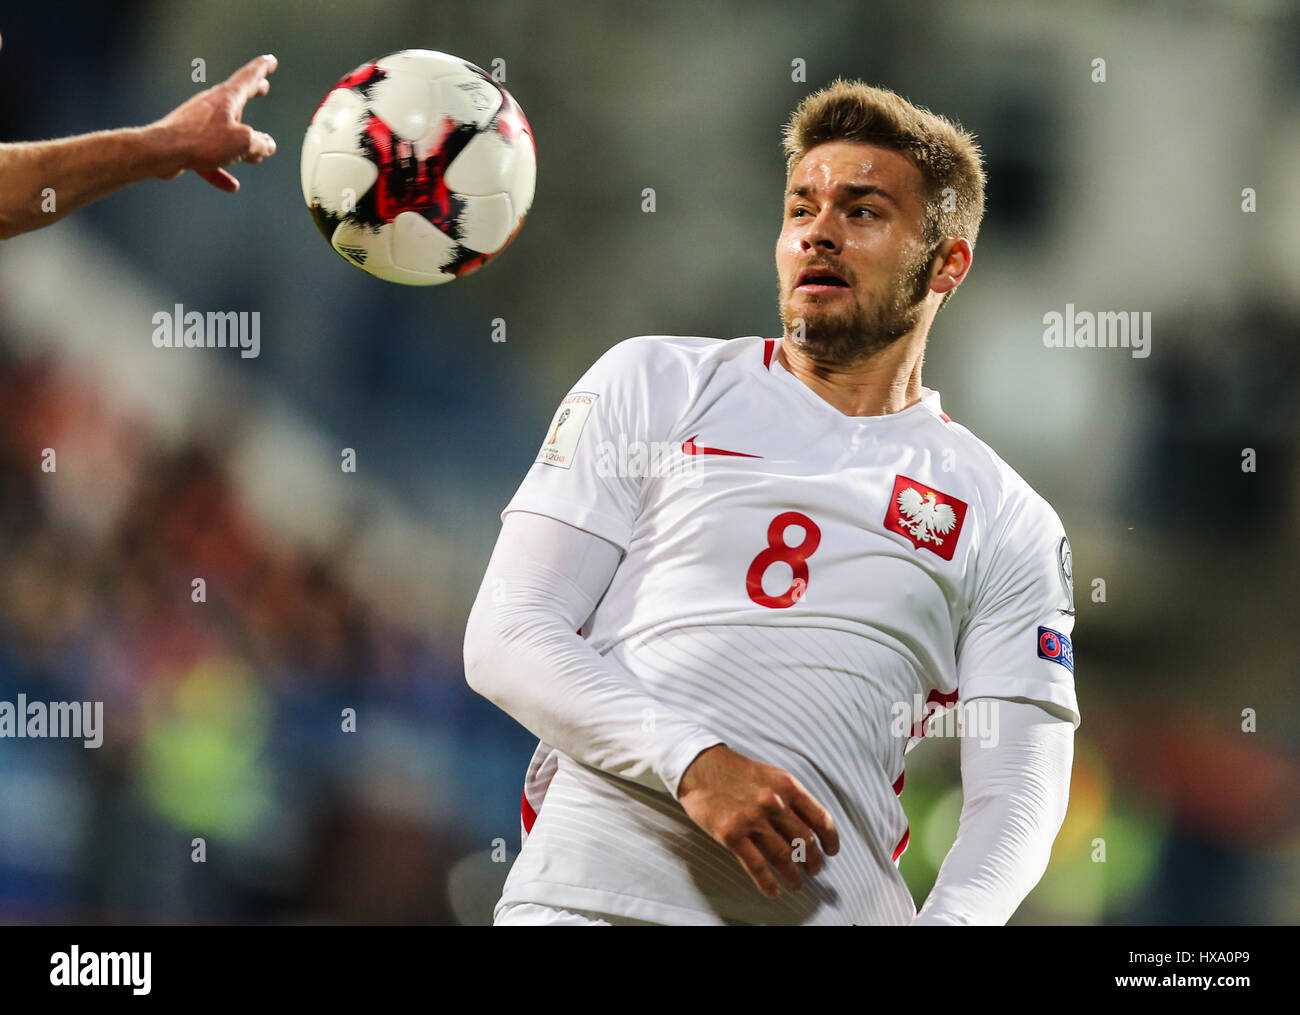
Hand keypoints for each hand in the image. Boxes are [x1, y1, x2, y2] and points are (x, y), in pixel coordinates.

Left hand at [151, 54, 277, 191]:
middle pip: (237, 98)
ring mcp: (199, 122)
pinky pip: (211, 156)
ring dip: (241, 144)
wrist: (163, 151)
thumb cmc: (200, 141)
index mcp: (227, 98)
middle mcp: (212, 106)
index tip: (270, 61)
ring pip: (226, 131)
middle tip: (262, 87)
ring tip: (252, 157)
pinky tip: (230, 184)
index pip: (249, 77)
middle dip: (253, 92)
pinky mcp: (189, 141)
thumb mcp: (243, 142)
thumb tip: (267, 145)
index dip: (262, 68)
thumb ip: (260, 143)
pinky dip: (221, 169)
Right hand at [676, 744, 839, 898]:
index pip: (820, 819)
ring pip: (784, 857)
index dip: (830, 839)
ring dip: (794, 876)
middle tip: (814, 870)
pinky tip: (773, 890)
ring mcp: (752, 819)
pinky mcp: (732, 834)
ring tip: (796, 884)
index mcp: (787, 786)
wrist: (699, 766)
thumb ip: (790, 797)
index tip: (831, 851)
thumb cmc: (736, 771)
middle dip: (813, 861)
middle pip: (805, 842)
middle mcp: (774, 803)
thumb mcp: (771, 775)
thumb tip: (808, 826)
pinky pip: (757, 866)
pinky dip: (768, 882)